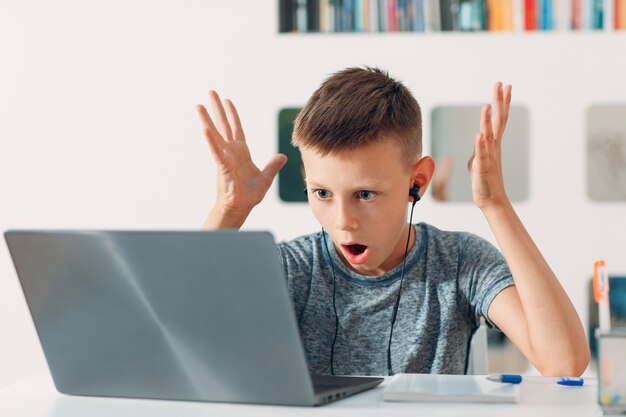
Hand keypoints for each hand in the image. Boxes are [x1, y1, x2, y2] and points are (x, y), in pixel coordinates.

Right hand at [197, 91, 286, 216]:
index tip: (227, 101)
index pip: (237, 128)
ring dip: (207, 120)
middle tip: (211, 92)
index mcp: (241, 152)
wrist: (240, 207)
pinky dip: (211, 140)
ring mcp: (225, 157)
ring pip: (215, 134)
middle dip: (218, 108)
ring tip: (199, 105)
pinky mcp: (222, 165)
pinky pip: (216, 151)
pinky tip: (204, 128)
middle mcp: (231, 151)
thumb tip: (282, 156)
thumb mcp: (265, 177)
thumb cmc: (249, 195)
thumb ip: (273, 165)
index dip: (233, 114)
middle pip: (224, 125)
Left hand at [467, 82, 511, 210]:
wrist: (491, 199)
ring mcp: (488, 156)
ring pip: (489, 135)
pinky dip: (481, 145)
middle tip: (501, 84)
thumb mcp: (479, 158)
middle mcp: (493, 147)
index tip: (505, 85)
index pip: (499, 118)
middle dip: (499, 102)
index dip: (502, 102)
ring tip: (487, 105)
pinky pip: (481, 154)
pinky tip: (480, 134)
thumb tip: (479, 140)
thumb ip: (480, 147)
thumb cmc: (485, 179)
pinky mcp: (482, 168)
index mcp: (493, 143)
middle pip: (498, 121)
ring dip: (488, 121)